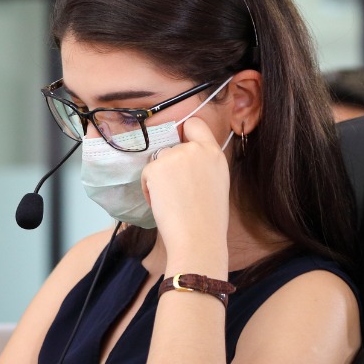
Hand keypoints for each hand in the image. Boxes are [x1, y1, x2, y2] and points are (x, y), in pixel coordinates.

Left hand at [140, 117, 231, 258]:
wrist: (198, 238)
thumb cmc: (208, 220)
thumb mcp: (216, 183)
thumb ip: (202, 165)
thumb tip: (185, 162)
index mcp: (215, 154)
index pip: (195, 124)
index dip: (185, 132)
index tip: (180, 145)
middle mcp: (195, 149)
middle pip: (172, 147)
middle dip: (170, 166)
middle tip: (178, 192)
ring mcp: (175, 156)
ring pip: (158, 161)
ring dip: (159, 178)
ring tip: (172, 201)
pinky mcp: (156, 167)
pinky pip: (146, 174)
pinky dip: (149, 189)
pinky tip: (163, 204)